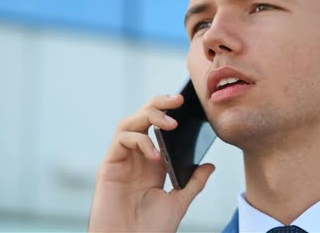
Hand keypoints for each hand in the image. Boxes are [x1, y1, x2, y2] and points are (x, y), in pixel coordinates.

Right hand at [88, 94, 214, 231]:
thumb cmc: (150, 229)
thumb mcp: (179, 202)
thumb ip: (193, 182)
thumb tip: (210, 165)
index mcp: (153, 163)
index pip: (159, 127)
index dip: (171, 112)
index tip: (189, 104)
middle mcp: (136, 157)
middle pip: (143, 117)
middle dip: (160, 104)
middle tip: (178, 100)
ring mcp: (121, 159)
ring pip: (130, 122)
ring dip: (150, 116)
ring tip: (170, 123)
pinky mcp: (109, 166)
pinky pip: (121, 139)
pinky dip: (140, 140)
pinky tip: (154, 154)